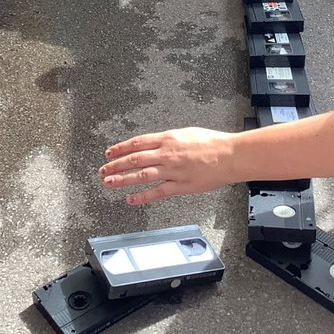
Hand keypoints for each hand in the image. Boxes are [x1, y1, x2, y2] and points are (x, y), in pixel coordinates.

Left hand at [99, 127, 235, 204]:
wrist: (229, 155)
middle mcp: (166, 154)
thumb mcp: (187, 133)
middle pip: (134, 159)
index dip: (120, 148)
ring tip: (109, 183)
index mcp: (168, 139)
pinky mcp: (180, 186)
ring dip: (122, 180)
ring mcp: (172, 171)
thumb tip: (156, 143)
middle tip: (103, 170)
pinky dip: (142, 197)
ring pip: (141, 176)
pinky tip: (131, 199)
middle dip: (115, 165)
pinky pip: (157, 192)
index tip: (109, 153)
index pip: (137, 143)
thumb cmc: (212, 143)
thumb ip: (169, 139)